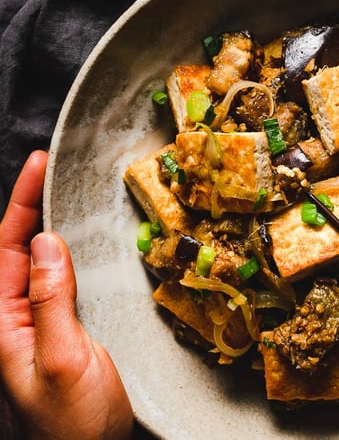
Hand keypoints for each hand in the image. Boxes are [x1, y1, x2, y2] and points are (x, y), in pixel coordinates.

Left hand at [0, 151, 133, 438]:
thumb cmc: (71, 424)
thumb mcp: (61, 360)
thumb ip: (50, 301)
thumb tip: (45, 243)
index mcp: (2, 322)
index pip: (4, 249)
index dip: (21, 204)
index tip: (40, 166)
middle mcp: (17, 317)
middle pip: (21, 249)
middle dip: (35, 205)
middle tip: (58, 169)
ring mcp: (43, 323)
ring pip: (45, 263)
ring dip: (56, 227)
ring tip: (71, 196)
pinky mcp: (68, 330)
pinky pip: (66, 282)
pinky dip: (77, 255)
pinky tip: (88, 244)